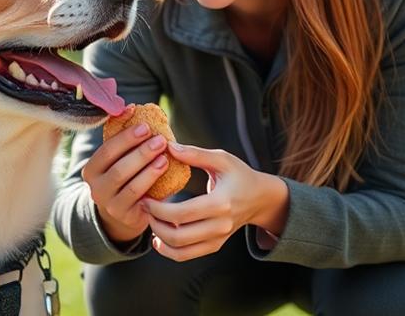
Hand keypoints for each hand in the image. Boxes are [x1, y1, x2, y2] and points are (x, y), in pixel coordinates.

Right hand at [81, 116, 170, 243]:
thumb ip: (123, 139)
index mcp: (92, 169)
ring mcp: (110, 205)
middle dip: (140, 152)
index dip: (125, 137)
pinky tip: (165, 172)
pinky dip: (153, 184)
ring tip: (164, 156)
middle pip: (118, 168)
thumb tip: (131, 108)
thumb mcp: (119, 159)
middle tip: (160, 139)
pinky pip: (141, 199)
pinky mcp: (126, 216)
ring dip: (149, 169)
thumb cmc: (126, 176)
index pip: (107, 150)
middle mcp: (96, 188)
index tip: (145, 125)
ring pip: (130, 185)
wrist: (125, 212)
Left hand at [144, 143, 287, 261]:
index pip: (182, 213)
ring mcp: (218, 238)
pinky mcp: (215, 246)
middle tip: (144, 208)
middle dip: (155, 223)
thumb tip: (169, 147)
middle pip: (178, 235)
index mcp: (221, 203)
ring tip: (150, 221)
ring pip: (181, 250)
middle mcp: (220, 225)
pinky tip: (158, 238)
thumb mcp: (221, 159)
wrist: (260, 199)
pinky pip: (187, 256)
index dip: (159, 209)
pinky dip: (169, 251)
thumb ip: (195, 154)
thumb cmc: (240, 176)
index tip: (145, 198)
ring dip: (160, 238)